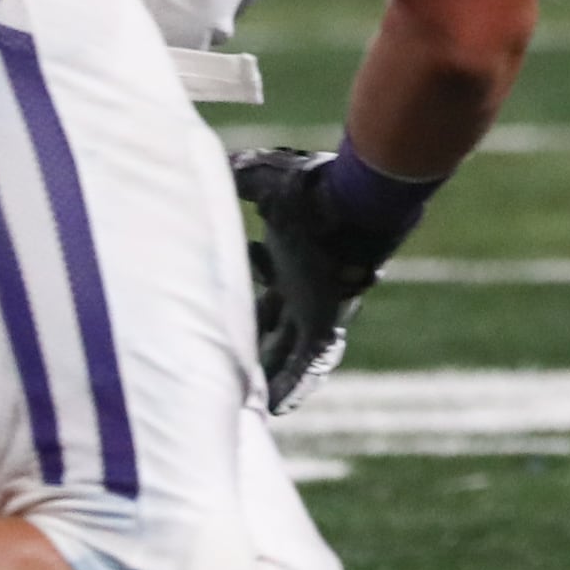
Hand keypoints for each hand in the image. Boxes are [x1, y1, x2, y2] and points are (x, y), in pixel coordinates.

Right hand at [229, 147, 384, 414]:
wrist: (353, 199)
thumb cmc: (312, 188)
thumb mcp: (264, 181)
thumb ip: (239, 177)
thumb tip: (216, 160)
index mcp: (290, 258)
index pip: (264, 286)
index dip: (243, 297)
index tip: (219, 303)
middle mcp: (304, 287)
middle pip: (277, 326)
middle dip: (260, 347)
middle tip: (232, 371)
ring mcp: (317, 307)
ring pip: (292, 352)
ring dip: (274, 377)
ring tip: (252, 407)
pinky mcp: (327, 322)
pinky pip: (310, 363)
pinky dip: (295, 384)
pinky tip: (277, 409)